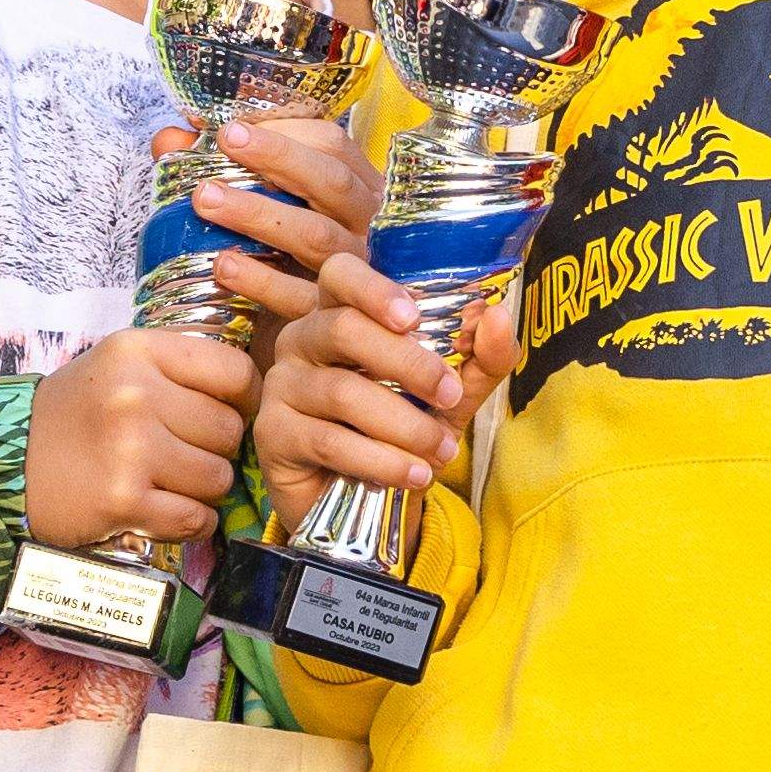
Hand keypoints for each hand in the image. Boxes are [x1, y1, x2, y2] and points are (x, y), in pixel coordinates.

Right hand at [28, 324, 252, 553]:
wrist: (8, 462)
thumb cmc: (76, 413)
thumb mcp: (119, 364)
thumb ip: (180, 364)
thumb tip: (254, 387)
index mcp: (137, 352)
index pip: (235, 371)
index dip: (246, 398)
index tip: (231, 412)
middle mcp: (134, 396)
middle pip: (230, 430)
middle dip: (217, 448)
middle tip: (184, 452)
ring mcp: (130, 451)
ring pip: (219, 478)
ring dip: (204, 488)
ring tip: (170, 480)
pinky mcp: (124, 501)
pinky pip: (196, 518)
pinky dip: (192, 521)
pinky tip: (168, 510)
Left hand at [179, 110, 380, 333]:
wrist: (297, 341)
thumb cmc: (277, 256)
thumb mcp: (252, 207)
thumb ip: (212, 170)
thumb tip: (170, 139)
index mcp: (353, 188)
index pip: (332, 145)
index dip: (284, 132)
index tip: (230, 128)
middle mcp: (362, 226)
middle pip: (333, 182)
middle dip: (278, 157)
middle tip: (225, 145)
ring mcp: (354, 271)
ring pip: (317, 236)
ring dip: (259, 214)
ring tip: (205, 200)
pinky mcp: (332, 317)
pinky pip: (300, 296)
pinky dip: (261, 279)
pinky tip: (221, 265)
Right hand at [253, 275, 523, 535]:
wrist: (369, 497)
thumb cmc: (405, 428)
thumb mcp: (451, 393)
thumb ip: (480, 357)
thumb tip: (497, 316)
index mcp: (341, 312)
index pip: (340, 273)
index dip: (373, 288)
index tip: (413, 318)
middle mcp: (302, 339)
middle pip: (343, 329)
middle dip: (407, 363)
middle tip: (451, 395)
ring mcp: (282, 385)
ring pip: (341, 393)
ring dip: (403, 424)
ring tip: (441, 450)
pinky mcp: (273, 434)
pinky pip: (329, 441)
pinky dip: (382, 460)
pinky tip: (414, 474)